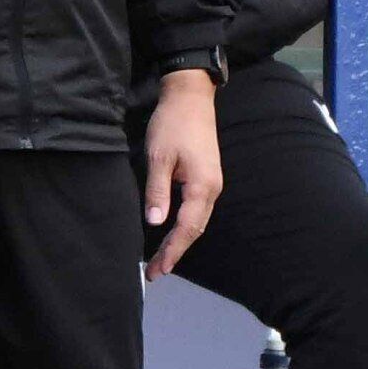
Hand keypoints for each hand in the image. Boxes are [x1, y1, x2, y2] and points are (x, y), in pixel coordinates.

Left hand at [142, 70, 221, 281]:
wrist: (191, 97)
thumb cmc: (172, 124)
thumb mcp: (158, 157)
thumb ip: (158, 191)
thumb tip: (155, 223)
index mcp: (202, 186)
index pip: (187, 228)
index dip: (172, 250)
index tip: (158, 269)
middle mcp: (212, 189)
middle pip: (195, 229)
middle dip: (175, 251)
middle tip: (155, 271)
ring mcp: (212, 183)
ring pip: (197, 220)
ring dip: (180, 240)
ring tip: (161, 258)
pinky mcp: (207, 177)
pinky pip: (197, 209)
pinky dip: (184, 225)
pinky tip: (172, 231)